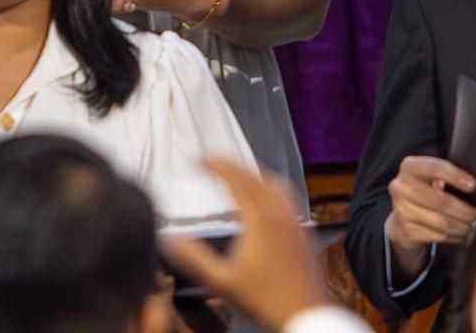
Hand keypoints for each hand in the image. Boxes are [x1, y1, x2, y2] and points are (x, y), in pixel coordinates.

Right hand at [159, 159, 328, 330]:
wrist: (305, 315)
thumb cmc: (267, 301)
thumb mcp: (221, 282)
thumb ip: (193, 258)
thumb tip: (170, 239)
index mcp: (260, 219)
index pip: (235, 178)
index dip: (215, 165)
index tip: (199, 160)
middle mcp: (280, 213)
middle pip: (255, 175)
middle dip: (232, 164)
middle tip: (213, 163)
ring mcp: (295, 221)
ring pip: (275, 183)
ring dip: (254, 173)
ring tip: (240, 175)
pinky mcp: (303, 232)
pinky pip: (288, 197)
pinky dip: (272, 188)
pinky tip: (268, 202)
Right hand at [383, 155, 475, 276]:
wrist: (402, 219)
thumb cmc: (425, 191)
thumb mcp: (430, 176)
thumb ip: (446, 174)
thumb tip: (474, 184)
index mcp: (409, 167)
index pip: (434, 167)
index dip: (455, 175)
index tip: (474, 185)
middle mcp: (401, 187)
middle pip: (441, 200)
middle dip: (466, 210)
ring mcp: (402, 211)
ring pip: (442, 222)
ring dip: (464, 226)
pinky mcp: (408, 231)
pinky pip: (439, 236)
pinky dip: (457, 237)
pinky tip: (465, 235)